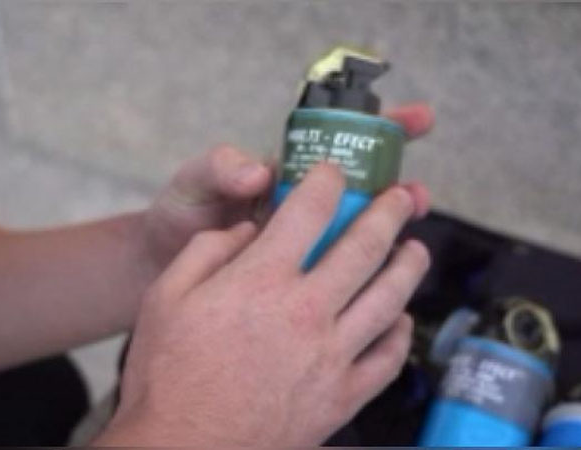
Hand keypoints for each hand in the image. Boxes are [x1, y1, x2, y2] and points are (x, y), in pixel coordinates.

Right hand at [97, 163, 430, 445]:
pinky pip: (387, 358)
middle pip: (365, 247)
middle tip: (400, 199)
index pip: (308, 211)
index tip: (333, 172)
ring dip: (409, 266)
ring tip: (415, 249)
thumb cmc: (167, 376)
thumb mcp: (165, 298)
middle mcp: (306, 312)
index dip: (326, 180)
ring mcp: (330, 357)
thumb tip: (246, 231)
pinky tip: (401, 319)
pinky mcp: (341, 398)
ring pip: (389, 299)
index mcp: (261, 281)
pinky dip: (401, 334)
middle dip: (388, 213)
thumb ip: (206, 252)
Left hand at [139, 102, 434, 269]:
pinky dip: (363, 284)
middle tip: (416, 197)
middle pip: (364, 194)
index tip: (418, 121)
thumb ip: (222, 167)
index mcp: (287, 176)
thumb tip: (260, 171)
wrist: (156, 268)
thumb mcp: (195, 181)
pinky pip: (338, 282)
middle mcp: (303, 211)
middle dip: (396, 190)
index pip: (341, 143)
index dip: (382, 129)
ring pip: (358, 240)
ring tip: (408, 244)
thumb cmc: (179, 214)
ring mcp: (303, 249)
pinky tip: (383, 292)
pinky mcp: (298, 285)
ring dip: (388, 238)